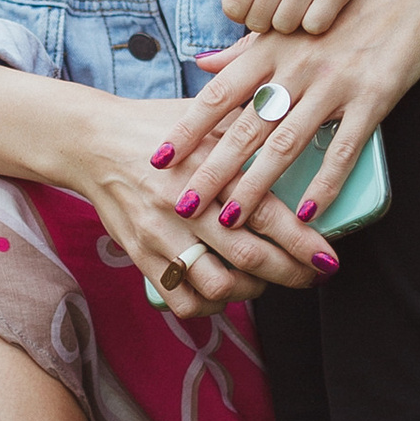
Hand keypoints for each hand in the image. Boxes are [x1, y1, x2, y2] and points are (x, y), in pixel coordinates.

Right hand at [45, 85, 332, 319]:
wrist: (91, 142)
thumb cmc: (154, 125)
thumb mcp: (205, 114)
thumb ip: (248, 123)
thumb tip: (296, 121)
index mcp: (207, 168)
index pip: (264, 213)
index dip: (302, 242)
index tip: (328, 258)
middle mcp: (184, 206)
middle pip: (248, 257)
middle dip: (290, 274)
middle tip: (313, 276)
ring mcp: (161, 235)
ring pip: (217, 286)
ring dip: (252, 291)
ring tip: (266, 280)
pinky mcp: (142, 256)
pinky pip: (181, 301)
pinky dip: (210, 307)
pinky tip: (225, 292)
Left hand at [161, 0, 419, 236]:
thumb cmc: (344, 6)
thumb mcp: (289, 22)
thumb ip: (244, 50)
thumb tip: (202, 64)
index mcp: (270, 49)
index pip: (217, 95)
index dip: (186, 129)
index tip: (159, 160)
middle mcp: (294, 68)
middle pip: (243, 128)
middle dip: (211, 171)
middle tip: (184, 205)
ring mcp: (333, 85)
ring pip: (285, 144)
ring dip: (256, 186)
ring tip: (232, 220)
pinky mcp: (371, 100)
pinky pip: (341, 150)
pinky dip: (323, 185)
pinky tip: (306, 215)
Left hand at [216, 0, 395, 37]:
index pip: (233, 8)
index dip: (244, 12)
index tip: (260, 3)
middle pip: (258, 22)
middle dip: (268, 19)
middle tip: (284, 3)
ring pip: (285, 27)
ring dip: (293, 21)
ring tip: (304, 2)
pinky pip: (314, 26)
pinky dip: (316, 22)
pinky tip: (322, 5)